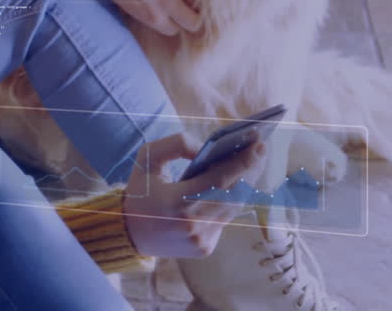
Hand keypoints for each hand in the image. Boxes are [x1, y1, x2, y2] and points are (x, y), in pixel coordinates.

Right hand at [121, 133, 267, 257]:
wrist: (129, 232)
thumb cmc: (140, 190)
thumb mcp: (147, 158)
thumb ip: (175, 144)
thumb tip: (205, 147)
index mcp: (177, 202)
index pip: (219, 179)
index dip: (242, 161)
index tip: (259, 144)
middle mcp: (192, 224)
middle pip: (234, 193)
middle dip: (251, 169)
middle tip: (262, 148)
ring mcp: (201, 239)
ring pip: (234, 207)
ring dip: (245, 184)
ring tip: (255, 162)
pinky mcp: (205, 247)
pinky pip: (225, 219)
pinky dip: (231, 200)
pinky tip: (238, 183)